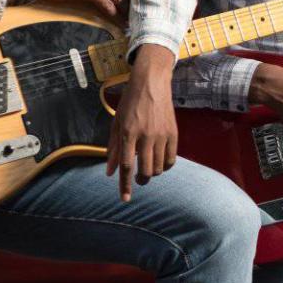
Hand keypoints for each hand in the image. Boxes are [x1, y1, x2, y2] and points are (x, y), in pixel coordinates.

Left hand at [105, 44, 176, 202]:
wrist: (151, 82)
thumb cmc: (130, 102)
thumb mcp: (116, 123)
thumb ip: (112, 148)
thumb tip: (109, 172)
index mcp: (128, 133)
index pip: (126, 165)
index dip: (125, 185)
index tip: (125, 199)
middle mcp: (145, 135)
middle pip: (145, 170)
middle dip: (141, 180)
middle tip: (139, 179)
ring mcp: (161, 134)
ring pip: (159, 167)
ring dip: (153, 173)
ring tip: (149, 168)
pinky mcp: (173, 132)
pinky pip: (171, 159)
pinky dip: (166, 166)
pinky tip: (160, 163)